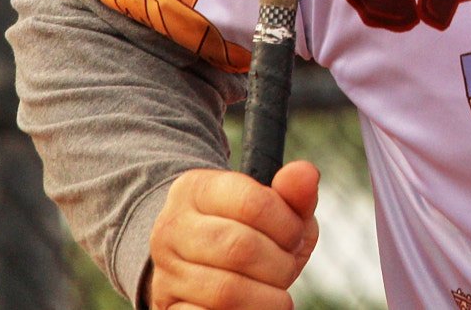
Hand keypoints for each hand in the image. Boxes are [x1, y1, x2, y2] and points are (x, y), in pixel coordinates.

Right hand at [147, 160, 319, 308]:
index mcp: (198, 188)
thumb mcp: (277, 208)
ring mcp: (165, 270)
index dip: (288, 226)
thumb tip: (305, 174)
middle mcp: (172, 227)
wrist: (205, 263)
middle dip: (279, 264)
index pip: (253, 203)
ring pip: (225, 291)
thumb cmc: (252, 231)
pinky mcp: (166, 307)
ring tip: (274, 292)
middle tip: (287, 266)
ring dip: (266, 298)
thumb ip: (294, 192)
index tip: (295, 237)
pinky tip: (252, 306)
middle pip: (239, 249)